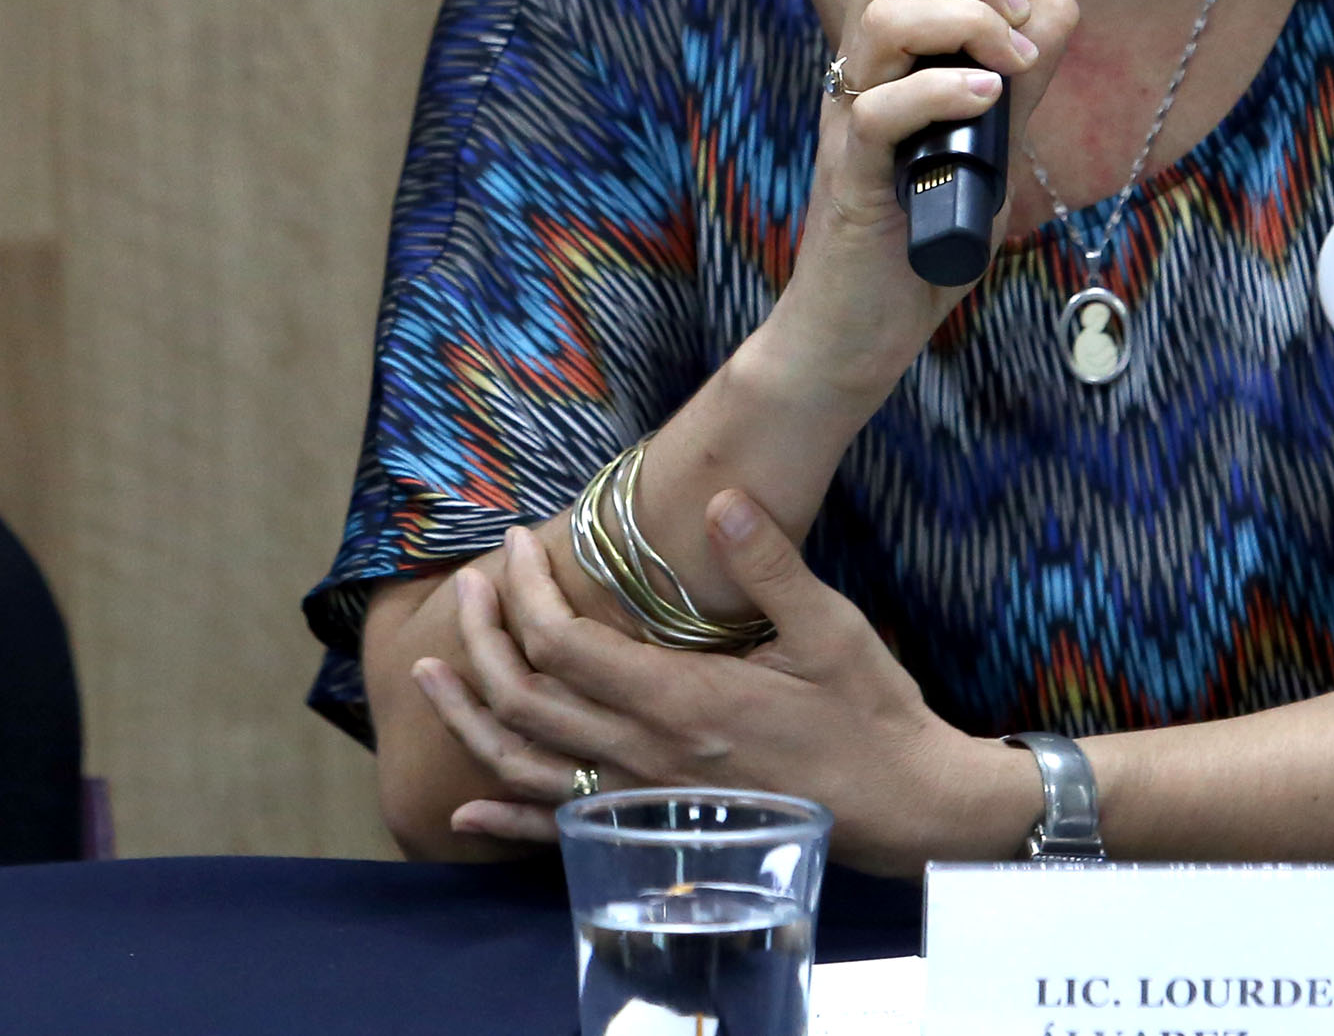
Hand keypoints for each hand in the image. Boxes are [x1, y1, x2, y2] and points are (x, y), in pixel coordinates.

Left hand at [411, 514, 1027, 878]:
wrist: (906, 808)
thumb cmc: (870, 714)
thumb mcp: (831, 628)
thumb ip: (770, 565)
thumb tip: (722, 501)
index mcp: (682, 700)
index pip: (564, 643)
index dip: (524, 590)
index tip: (515, 543)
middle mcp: (648, 756)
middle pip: (526, 698)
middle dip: (482, 635)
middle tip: (468, 583)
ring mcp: (647, 800)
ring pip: (527, 766)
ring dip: (468, 717)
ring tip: (428, 672)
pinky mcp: (657, 826)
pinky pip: (563, 831)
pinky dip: (505, 825)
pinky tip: (463, 819)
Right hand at [775, 0, 1080, 396]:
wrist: (863, 328)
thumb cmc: (919, 238)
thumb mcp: (991, 143)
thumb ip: (1022, 77)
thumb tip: (1061, 4)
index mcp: (880, 56)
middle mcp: (855, 75)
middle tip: (1014, 20)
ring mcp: (849, 121)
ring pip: (881, 18)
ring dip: (962, 20)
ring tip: (1008, 64)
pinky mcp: (855, 177)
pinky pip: (884, 109)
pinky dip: (944, 91)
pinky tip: (986, 102)